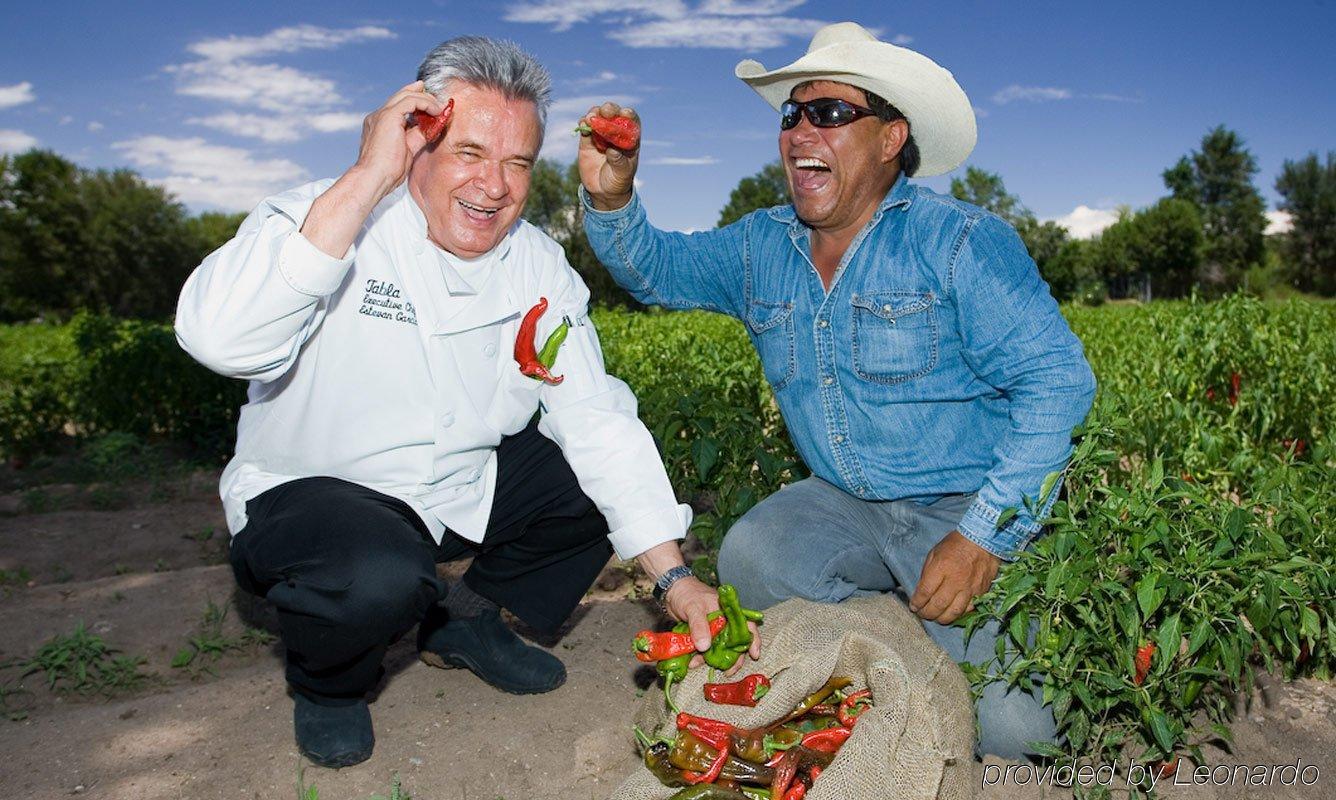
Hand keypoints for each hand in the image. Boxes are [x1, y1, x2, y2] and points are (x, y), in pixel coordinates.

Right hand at [351, 80, 445, 201]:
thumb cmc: (388, 171)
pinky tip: (436, 111)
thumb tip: (430, 129)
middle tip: (439, 103)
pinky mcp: (389, 116)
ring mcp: (382, 114)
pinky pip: (412, 100)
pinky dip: (426, 103)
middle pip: (402, 95)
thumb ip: (417, 136)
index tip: (432, 105)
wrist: (375, 177)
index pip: (399, 105)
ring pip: (407, 95)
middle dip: (423, 95)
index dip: (416, 102)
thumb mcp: (407, 149)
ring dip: (427, 100)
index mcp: (379, 124)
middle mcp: (378, 116)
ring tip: (440, 109)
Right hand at [577, 102, 638, 210]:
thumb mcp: (623, 173)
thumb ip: (619, 162)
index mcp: (630, 139)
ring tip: (591, 119)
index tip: (624, 113)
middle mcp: (616, 133)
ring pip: (598, 118)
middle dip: (610, 110)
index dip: (628, 115)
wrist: (603, 191)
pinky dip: (583, 123)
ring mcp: (601, 135)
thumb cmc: (619, 181)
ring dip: (595, 114)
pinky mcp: (587, 141)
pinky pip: (585, 128)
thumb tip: (612, 150)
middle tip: (605, 111)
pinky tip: (583, 124)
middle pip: (614, 115)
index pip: (631, 122)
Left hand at [664, 576, 762, 674]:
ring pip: (719, 649)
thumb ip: (700, 626)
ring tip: (697, 664)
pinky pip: (705, 649)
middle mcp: (724, 622)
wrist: (671, 592)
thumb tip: (705, 647)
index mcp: (729, 612)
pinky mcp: (703, 636)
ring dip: (711, 659)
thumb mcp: (694, 608)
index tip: (754, 654)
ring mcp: (714, 630)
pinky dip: (699, 656)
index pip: (747, 625)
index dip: (753, 640)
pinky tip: (691, 662)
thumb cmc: (687, 593)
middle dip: (732, 658)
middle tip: (727, 672)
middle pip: (735, 642)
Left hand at [909, 530, 999, 624]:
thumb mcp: (934, 553)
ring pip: (954, 612)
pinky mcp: (981, 592)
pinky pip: (969, 609)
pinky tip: (952, 613)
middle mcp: (956, 580)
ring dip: (942, 618)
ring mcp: (970, 588)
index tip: (913, 607)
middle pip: (938, 605)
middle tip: (922, 614)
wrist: (982, 540)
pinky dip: (959, 614)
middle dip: (927, 613)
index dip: (917, 603)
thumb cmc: (955, 545)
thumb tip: (921, 591)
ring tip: (936, 618)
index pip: (925, 592)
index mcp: (941, 567)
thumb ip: (927, 573)